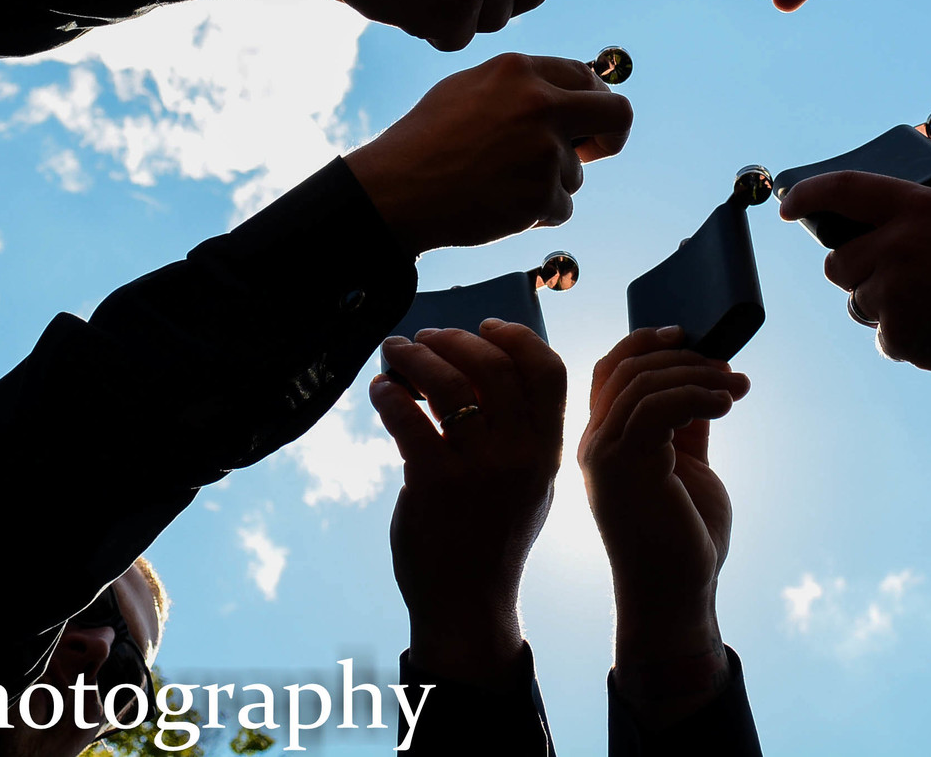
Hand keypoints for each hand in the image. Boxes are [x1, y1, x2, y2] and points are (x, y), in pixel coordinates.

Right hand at [346, 53, 630, 255]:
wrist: (397, 189)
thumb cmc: (426, 139)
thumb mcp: (468, 88)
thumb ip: (521, 86)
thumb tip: (569, 95)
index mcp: (520, 70)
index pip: (585, 77)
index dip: (592, 100)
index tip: (588, 119)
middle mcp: (540, 104)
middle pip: (618, 114)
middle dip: (612, 135)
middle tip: (597, 150)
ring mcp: (544, 150)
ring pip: (576, 172)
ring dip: (549, 184)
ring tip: (498, 183)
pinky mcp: (542, 193)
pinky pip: (560, 207)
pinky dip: (536, 213)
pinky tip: (499, 205)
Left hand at [371, 322, 567, 684]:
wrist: (468, 605)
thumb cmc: (493, 538)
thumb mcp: (530, 485)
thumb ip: (520, 433)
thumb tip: (482, 367)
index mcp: (549, 451)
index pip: (548, 371)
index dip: (516, 337)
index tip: (484, 325)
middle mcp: (521, 456)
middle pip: (493, 366)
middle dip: (453, 340)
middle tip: (426, 338)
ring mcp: (479, 470)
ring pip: (447, 383)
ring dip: (415, 358)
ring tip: (395, 354)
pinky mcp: (434, 484)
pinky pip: (408, 417)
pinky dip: (389, 393)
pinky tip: (381, 390)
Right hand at [579, 328, 748, 723]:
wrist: (677, 597)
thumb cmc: (685, 538)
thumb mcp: (688, 466)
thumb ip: (688, 423)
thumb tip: (707, 374)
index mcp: (604, 441)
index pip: (609, 370)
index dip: (643, 342)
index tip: (687, 334)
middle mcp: (594, 444)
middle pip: (625, 368)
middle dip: (680, 355)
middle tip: (726, 365)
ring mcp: (605, 455)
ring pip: (642, 383)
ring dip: (697, 375)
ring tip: (736, 388)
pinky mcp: (625, 467)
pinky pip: (657, 407)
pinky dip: (696, 395)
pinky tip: (727, 404)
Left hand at [780, 124, 930, 379]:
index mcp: (917, 208)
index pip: (841, 192)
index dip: (806, 195)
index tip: (787, 207)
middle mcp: (898, 250)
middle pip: (838, 263)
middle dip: (859, 266)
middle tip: (897, 270)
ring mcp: (898, 297)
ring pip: (860, 302)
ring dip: (883, 302)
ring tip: (930, 299)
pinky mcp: (905, 338)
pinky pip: (884, 337)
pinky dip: (906, 335)